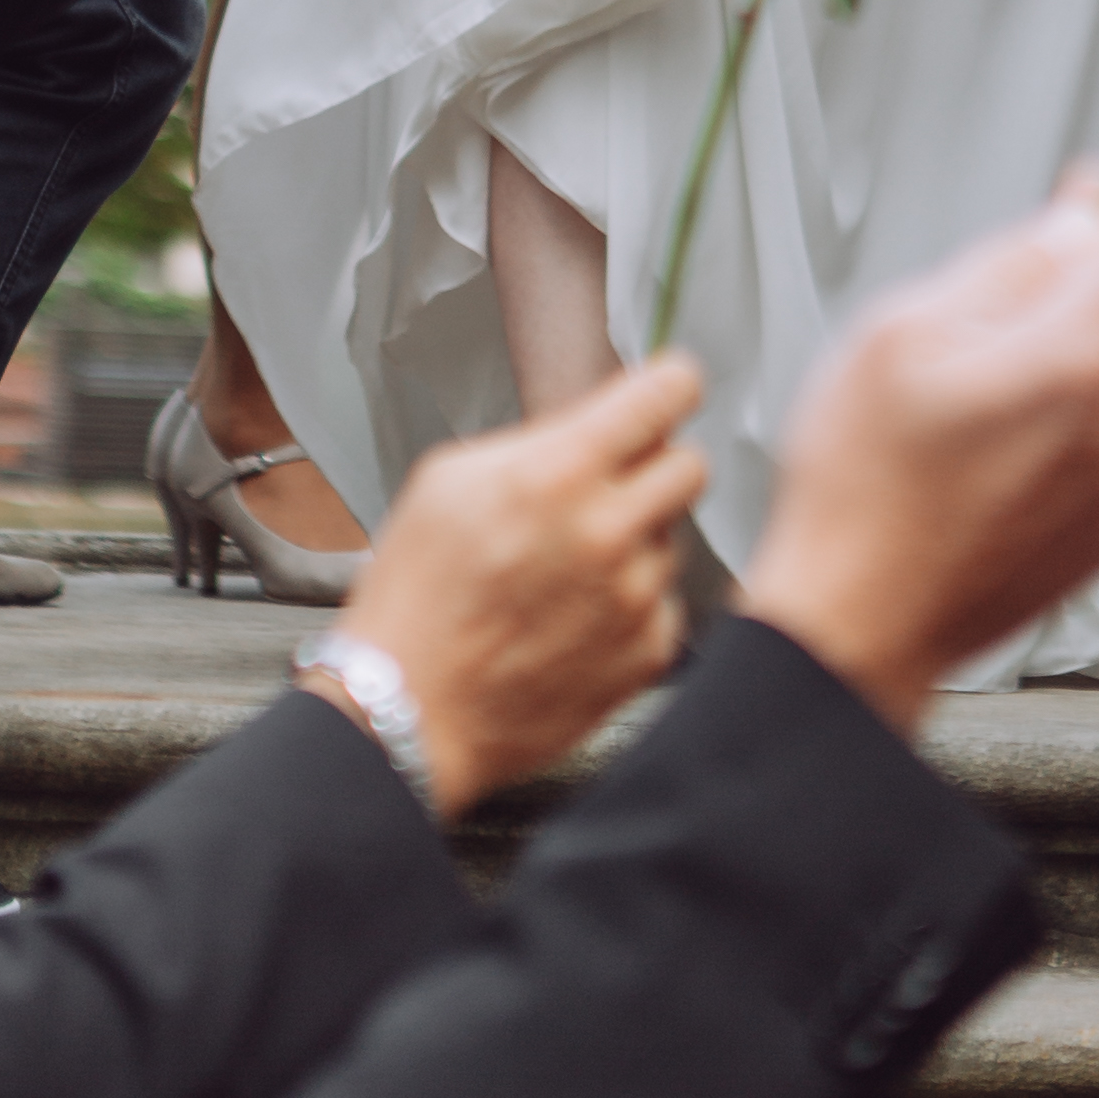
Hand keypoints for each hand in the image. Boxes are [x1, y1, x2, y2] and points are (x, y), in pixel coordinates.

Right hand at [331, 355, 704, 817]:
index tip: (666, 393)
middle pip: (691, 464)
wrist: (406, 710)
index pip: (666, 394)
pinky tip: (579, 617)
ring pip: (673, 537)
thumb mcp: (449, 479)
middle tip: (614, 485)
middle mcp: (609, 532)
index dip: (670, 387)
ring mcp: (634, 599)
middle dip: (657, 464)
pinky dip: (635, 605)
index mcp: (559, 473)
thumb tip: (594, 423)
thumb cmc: (417, 598)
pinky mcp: (645, 655)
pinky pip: (665, 603)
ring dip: (638, 541)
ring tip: (571, 569)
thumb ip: (536, 440)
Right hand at [742, 176, 1098, 735]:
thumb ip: (1008, 260)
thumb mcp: (900, 329)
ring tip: (965, 425)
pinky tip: (985, 472)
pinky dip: (1059, 440)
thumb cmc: (862, 485)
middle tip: (966, 346)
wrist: (857, 625)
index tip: (1090, 203)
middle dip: (1059, 305)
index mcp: (1073, 361)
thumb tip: (1081, 214)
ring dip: (1057, 377)